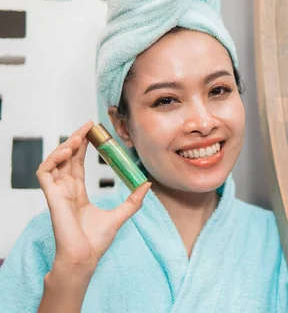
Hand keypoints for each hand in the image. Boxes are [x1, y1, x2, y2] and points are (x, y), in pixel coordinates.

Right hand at [36, 121, 151, 270]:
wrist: (86, 256)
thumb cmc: (97, 241)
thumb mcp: (120, 215)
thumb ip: (133, 200)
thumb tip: (147, 184)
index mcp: (77, 193)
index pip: (77, 163)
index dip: (83, 146)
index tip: (93, 132)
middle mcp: (65, 190)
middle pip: (66, 158)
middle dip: (76, 139)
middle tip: (88, 126)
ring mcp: (57, 192)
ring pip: (54, 161)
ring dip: (64, 146)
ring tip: (78, 137)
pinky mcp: (52, 197)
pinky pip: (45, 172)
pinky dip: (53, 159)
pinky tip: (67, 152)